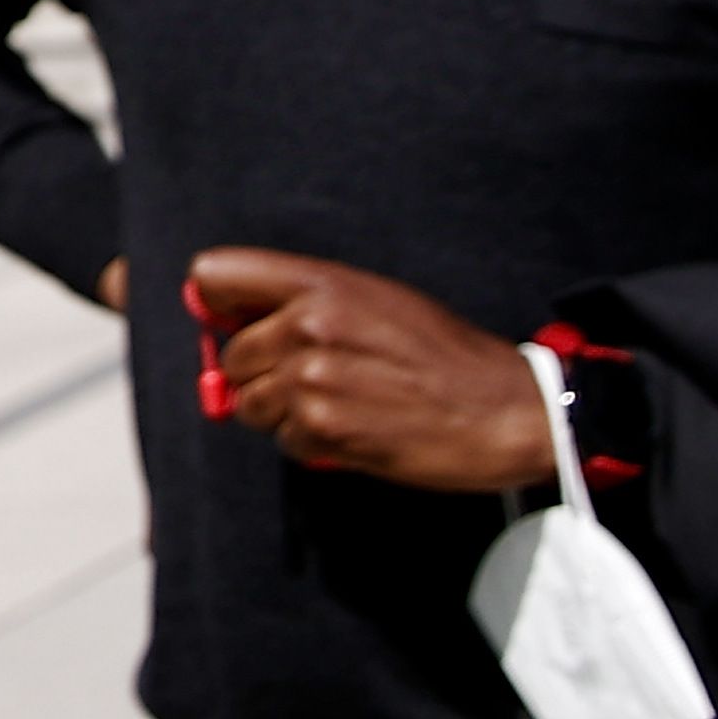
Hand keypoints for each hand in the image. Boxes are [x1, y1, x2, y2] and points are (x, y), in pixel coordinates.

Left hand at [188, 245, 551, 491]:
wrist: (503, 410)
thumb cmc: (443, 358)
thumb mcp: (378, 302)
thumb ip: (306, 303)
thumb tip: (230, 316)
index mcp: (322, 284)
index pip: (214, 274)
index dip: (214, 303)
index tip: (232, 321)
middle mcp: (309, 325)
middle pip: (229, 356)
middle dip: (261, 376)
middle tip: (314, 382)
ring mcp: (312, 379)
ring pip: (250, 405)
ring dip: (285, 415)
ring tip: (342, 405)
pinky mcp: (323, 429)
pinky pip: (284, 441)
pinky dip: (312, 444)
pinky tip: (357, 430)